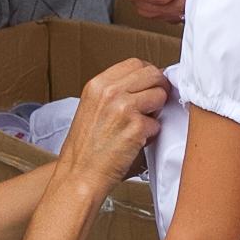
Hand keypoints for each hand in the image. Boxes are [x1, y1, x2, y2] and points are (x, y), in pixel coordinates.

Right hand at [58, 59, 169, 185]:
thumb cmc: (86, 148)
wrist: (79, 175)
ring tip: (140, 125)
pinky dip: (152, 135)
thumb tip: (146, 84)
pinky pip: (158, 124)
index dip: (148, 74)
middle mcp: (110, 92)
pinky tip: (136, 142)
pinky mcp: (136, 127)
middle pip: (152, 74)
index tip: (150, 86)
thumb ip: (115, 92)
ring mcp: (123, 108)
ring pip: (160, 96)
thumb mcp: (92, 108)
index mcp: (97, 84)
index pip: (135, 63)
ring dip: (157, 111)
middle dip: (159, 88)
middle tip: (155, 105)